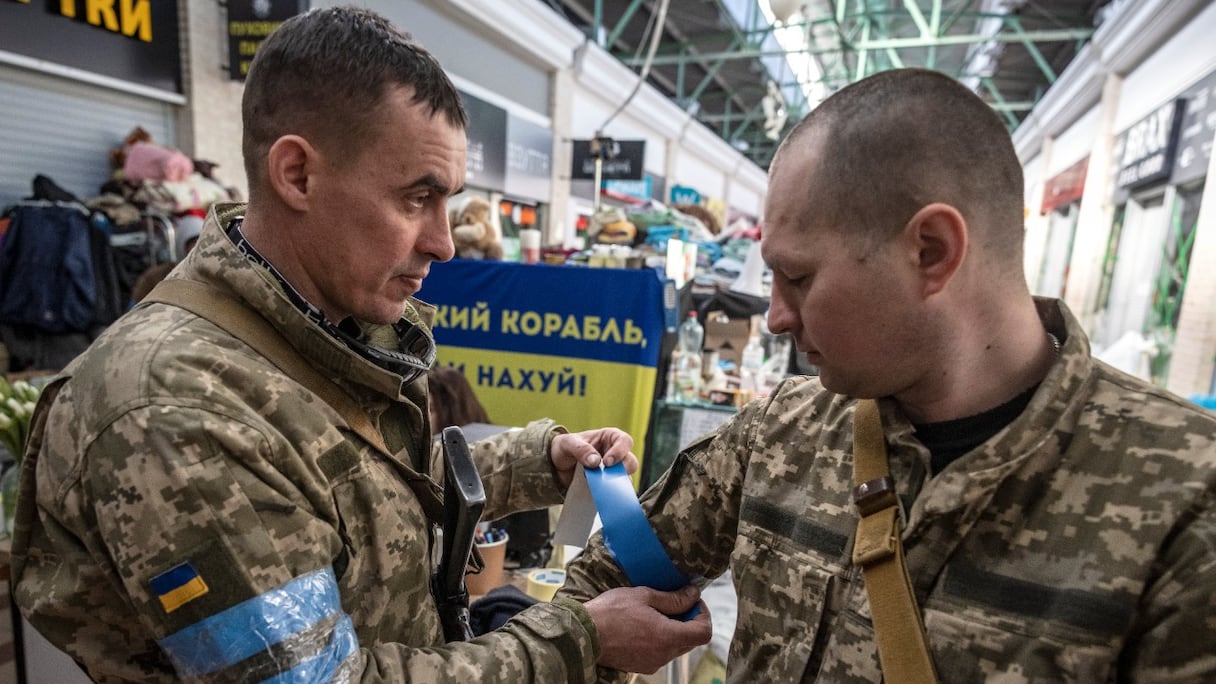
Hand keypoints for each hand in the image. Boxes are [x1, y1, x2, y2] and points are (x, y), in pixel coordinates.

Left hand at [550, 427, 637, 488]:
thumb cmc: (564, 448)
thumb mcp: (568, 443)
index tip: (607, 462)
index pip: (624, 441)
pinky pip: (615, 491)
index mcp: (609, 438)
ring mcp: (612, 471)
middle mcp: (615, 454)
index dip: (620, 451)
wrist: (555, 467)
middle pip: (631, 462)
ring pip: (626, 478)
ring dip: (616, 483)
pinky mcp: (607, 486)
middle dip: (622, 469)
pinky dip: (610, 494)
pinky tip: (599, 495)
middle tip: (607, 476)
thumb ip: (581, 450)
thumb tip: (595, 462)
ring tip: (601, 487)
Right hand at [584, 585, 711, 673]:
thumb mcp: (644, 596)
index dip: (703, 614)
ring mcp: (653, 663)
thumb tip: (693, 594)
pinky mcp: (641, 666)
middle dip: (689, 620)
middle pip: (691, 640)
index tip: (692, 601)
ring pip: (676, 647)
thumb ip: (673, 598)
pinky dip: (660, 639)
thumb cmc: (611, 612)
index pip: (704, 632)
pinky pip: (661, 653)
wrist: (584, 634)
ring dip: (674, 630)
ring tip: (656, 613)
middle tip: (675, 602)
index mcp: (668, 637)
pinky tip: (644, 626)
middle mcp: (664, 655)